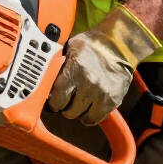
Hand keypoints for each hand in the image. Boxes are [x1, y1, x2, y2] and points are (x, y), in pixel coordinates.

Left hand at [48, 5, 160, 123]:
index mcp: (75, 70)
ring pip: (82, 117)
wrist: (118, 45)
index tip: (52, 99)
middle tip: (64, 101)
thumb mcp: (69, 48)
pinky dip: (90, 115)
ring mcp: (102, 95)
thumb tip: (44, 78)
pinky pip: (97, 118)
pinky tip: (88, 106)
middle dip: (64, 107)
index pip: (57, 99)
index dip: (53, 101)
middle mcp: (88, 85)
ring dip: (77, 112)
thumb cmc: (90, 45)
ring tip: (77, 103)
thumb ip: (58, 64)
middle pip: (69, 111)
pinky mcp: (113, 101)